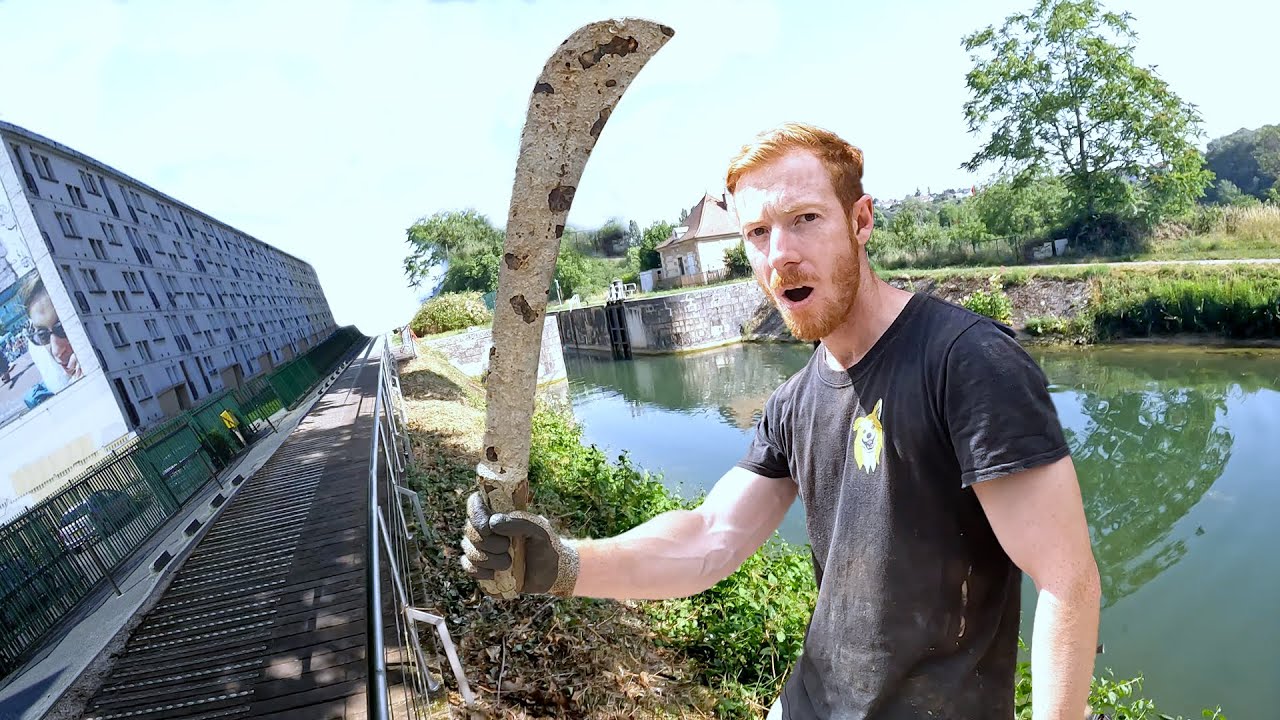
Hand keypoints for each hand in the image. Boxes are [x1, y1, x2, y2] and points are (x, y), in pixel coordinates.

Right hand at [461, 491, 578, 596]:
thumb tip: (492, 523)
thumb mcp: (540, 532)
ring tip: (508, 563)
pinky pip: (468, 567)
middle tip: (507, 547)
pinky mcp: (480, 567)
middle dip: (488, 542)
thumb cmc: (545, 546)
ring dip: (488, 559)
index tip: (490, 527)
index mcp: (498, 512)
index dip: (477, 515)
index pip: (475, 503)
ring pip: (469, 550)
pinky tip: (494, 574)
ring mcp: (481, 548)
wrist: (549, 574)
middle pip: (470, 530)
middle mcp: (485, 528)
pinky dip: (480, 572)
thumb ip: (520, 523)